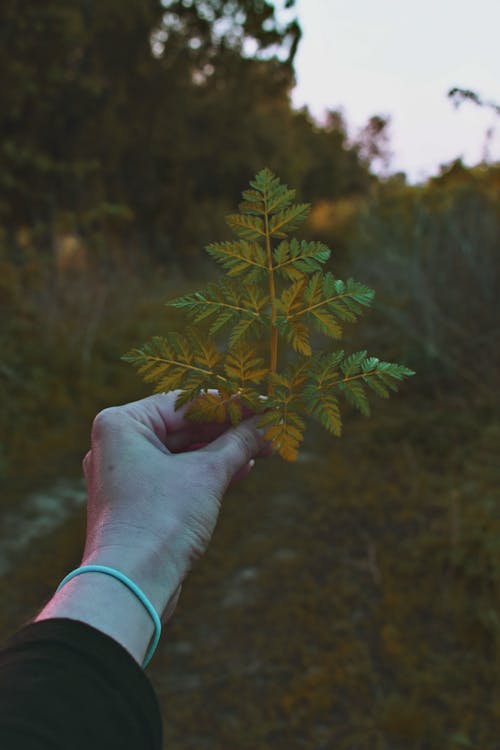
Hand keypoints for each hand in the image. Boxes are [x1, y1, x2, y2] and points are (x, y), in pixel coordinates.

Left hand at [81, 390, 272, 619]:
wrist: (130, 587)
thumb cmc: (160, 521)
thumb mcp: (207, 474)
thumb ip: (239, 442)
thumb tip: (268, 422)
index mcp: (122, 424)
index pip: (187, 402)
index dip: (233, 403)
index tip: (268, 404)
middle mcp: (118, 444)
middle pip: (185, 425)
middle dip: (231, 428)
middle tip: (271, 426)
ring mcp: (126, 473)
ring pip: (183, 451)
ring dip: (224, 449)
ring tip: (263, 446)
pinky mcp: (138, 499)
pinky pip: (177, 474)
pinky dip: (208, 471)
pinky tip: (242, 467)